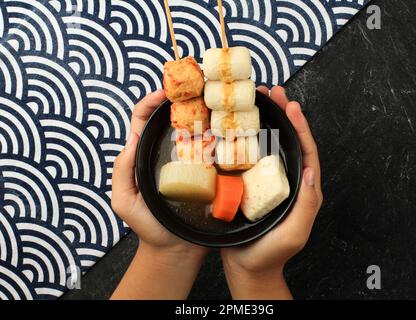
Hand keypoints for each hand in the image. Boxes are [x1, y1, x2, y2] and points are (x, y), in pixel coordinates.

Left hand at [111, 91, 206, 298]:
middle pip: (172, 118)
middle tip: (196, 86)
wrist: (177, 249)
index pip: (143, 120)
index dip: (150, 103)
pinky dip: (220, 133)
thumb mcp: (124, 201)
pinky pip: (215, 148)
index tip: (164, 94)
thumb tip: (131, 139)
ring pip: (196, 128)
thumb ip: (122, 172)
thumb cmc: (148, 226)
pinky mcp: (209, 171)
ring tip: (214, 99)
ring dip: (203, 111)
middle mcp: (168, 152)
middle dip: (182, 98)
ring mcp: (191, 160)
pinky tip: (229, 125)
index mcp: (144, 154)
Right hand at [221, 86, 322, 299]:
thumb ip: (307, 205)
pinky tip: (238, 125)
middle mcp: (288, 180)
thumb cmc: (271, 254)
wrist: (247, 267)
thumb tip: (310, 170)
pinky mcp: (251, 183)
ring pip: (271, 144)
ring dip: (267, 120)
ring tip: (259, 99)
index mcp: (303, 189)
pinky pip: (251, 156)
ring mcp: (269, 181)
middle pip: (289, 140)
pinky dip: (247, 136)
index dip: (301, 127)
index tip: (292, 105)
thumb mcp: (294, 232)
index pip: (307, 151)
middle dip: (284, 114)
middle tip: (273, 91)